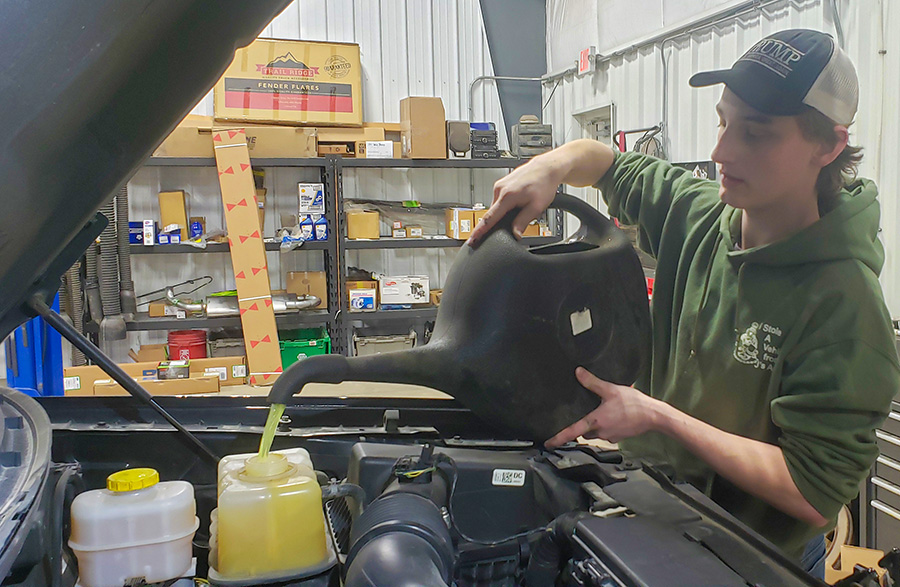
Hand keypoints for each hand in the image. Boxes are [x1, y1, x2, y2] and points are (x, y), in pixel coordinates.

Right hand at [467, 153, 563, 244]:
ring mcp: (499, 185)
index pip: (489, 218)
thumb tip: (515, 235)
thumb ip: (523, 222)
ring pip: (497, 207)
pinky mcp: (501, 184)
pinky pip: (499, 200)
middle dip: (497, 223)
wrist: (546, 168)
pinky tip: (517, 203)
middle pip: (492, 214)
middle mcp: (499, 189)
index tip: (472, 240)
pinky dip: (505, 206)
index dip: (480, 231)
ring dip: (504, 213)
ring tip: (521, 208)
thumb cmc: (543, 184)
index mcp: (507, 196)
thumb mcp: (536, 208)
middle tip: (509, 226)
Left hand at [545, 367, 661, 447]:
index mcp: (595, 421)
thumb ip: (592, 382)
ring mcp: (610, 436)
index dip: (558, 438)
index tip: (548, 444)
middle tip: (586, 412)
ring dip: (596, 424)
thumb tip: (578, 372)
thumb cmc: (634, 404)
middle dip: (583, 424)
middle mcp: (601, 432)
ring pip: (596, 432)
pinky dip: (608, 424)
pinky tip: (615, 415)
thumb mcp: (611, 389)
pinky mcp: (619, 437)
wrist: (653, 416)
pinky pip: (608, 431)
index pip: (571, 432)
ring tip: (604, 410)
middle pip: (584, 431)